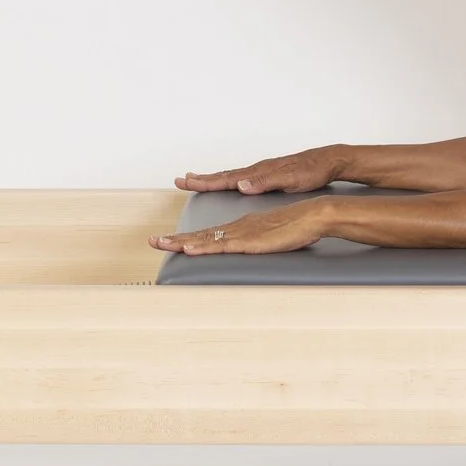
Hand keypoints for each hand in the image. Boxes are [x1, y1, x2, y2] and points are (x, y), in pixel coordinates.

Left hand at [150, 200, 331, 256]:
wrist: (312, 216)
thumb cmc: (297, 227)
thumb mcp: (273, 238)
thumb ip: (261, 242)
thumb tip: (252, 249)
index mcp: (241, 227)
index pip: (209, 235)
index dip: (188, 239)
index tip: (170, 241)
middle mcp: (237, 227)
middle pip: (200, 235)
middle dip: (175, 239)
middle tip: (153, 241)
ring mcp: (241, 233)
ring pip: (204, 239)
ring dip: (180, 242)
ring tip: (160, 243)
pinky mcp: (249, 240)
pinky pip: (220, 245)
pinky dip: (203, 246)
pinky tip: (189, 249)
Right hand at [174, 147, 343, 194]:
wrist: (329, 161)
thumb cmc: (312, 171)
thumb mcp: (291, 179)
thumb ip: (265, 182)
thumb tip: (241, 185)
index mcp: (259, 172)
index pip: (226, 178)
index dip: (205, 182)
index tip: (186, 182)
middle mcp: (257, 170)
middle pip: (224, 175)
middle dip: (201, 179)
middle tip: (180, 180)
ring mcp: (262, 172)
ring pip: (231, 176)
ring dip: (213, 179)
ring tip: (196, 180)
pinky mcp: (269, 175)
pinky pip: (242, 178)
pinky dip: (229, 180)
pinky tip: (229, 183)